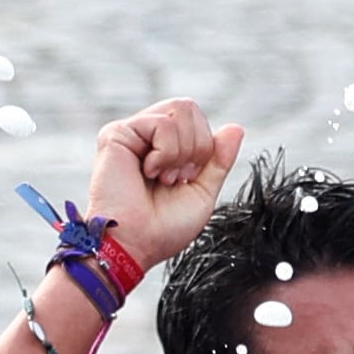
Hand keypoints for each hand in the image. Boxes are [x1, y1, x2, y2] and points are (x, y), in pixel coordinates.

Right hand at [84, 98, 244, 266]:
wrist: (135, 245)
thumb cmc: (163, 229)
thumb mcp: (202, 193)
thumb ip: (218, 160)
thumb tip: (236, 127)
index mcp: (165, 148)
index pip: (198, 121)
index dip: (204, 148)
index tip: (186, 179)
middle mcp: (147, 136)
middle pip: (190, 108)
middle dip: (196, 146)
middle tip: (176, 178)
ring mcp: (132, 132)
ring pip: (181, 109)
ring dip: (181, 151)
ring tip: (162, 177)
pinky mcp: (117, 133)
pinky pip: (162, 123)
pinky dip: (165, 153)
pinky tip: (148, 172)